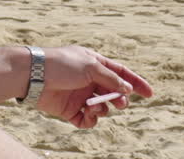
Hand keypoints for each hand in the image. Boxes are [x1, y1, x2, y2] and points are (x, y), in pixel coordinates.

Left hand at [35, 46, 152, 127]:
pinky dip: (90, 120)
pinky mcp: (69, 110)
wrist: (33, 75)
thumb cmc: (61, 64)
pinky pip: (87, 120)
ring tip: (94, 106)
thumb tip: (127, 89)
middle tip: (119, 102)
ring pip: (102, 108)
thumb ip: (111, 78)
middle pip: (113, 93)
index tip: (150, 93)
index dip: (136, 82)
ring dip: (103, 109)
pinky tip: (86, 115)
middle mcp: (89, 80)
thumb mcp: (90, 66)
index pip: (121, 73)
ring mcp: (80, 95)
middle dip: (119, 99)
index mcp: (95, 63)